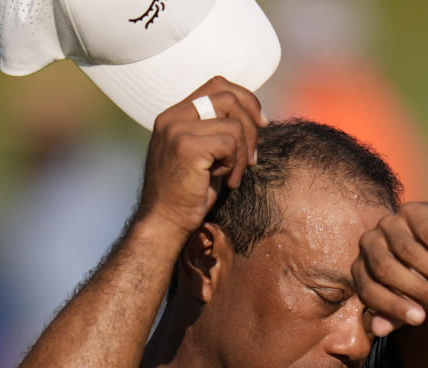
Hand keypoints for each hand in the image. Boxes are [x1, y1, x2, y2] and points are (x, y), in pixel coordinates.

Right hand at [137, 76, 268, 238]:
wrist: (166, 221)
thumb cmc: (189, 192)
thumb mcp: (203, 153)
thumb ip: (217, 128)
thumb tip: (255, 115)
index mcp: (175, 114)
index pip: (217, 86)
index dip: (246, 99)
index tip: (261, 122)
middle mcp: (172, 117)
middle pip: (228, 98)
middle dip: (251, 127)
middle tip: (251, 158)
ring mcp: (177, 129)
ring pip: (234, 125)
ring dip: (242, 154)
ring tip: (232, 176)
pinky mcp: (186, 146)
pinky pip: (230, 143)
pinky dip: (235, 165)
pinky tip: (225, 181)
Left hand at [351, 200, 427, 336]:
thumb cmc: (422, 277)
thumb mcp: (410, 300)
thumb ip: (394, 315)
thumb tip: (379, 331)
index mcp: (362, 269)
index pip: (368, 291)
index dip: (393, 307)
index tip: (420, 319)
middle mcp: (368, 244)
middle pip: (385, 269)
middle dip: (416, 290)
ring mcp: (388, 223)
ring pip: (407, 251)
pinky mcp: (410, 210)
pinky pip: (426, 233)